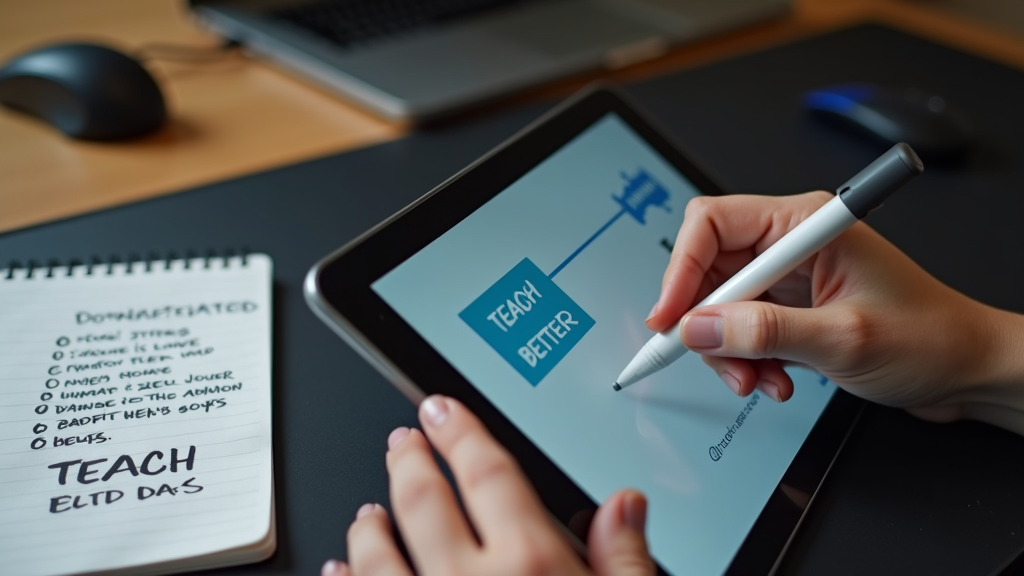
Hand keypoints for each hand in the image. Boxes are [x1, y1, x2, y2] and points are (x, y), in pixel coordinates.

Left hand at [322, 395, 655, 575]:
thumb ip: (627, 561)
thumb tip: (626, 504)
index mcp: (533, 566)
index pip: (489, 476)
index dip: (461, 433)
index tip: (441, 408)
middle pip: (425, 502)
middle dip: (409, 461)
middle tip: (403, 438)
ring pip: (378, 553)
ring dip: (370, 523)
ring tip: (370, 505)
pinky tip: (340, 565)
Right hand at [647, 192, 1023, 432]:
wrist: (966, 370)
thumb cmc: (930, 338)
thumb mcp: (844, 338)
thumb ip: (766, 332)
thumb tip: (698, 328)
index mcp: (806, 224)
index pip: (712, 223)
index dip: (681, 270)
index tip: (670, 319)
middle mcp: (791, 244)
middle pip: (707, 269)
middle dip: (707, 323)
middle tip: (719, 361)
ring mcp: (788, 277)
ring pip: (719, 307)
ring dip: (728, 351)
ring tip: (759, 379)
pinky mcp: (788, 307)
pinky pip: (740, 329)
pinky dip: (746, 359)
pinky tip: (775, 378)